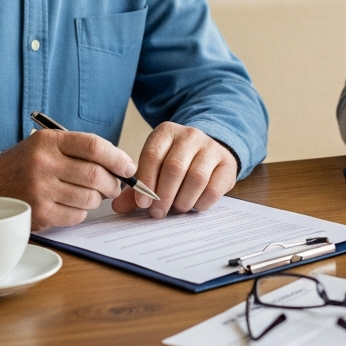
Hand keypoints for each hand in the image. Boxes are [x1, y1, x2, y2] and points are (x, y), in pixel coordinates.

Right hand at [0, 130, 134, 230]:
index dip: (118, 158)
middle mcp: (43, 164)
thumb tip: (122, 166)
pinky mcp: (39, 213)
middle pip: (96, 175)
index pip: (94, 146)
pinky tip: (73, 204)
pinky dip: (82, 212)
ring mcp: (40, 190)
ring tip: (92, 194)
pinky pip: (77, 215)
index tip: (128, 167)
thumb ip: (82, 150)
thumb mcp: (50, 144)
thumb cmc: (30, 163)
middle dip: (113, 183)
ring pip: (90, 198)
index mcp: (49, 142)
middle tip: (114, 186)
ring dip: (98, 199)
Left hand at [111, 122, 237, 216]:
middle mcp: (189, 135)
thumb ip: (137, 188)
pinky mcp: (227, 163)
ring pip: (196, 178)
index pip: (153, 155)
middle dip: (164, 195)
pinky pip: (214, 188)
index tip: (142, 203)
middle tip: (158, 213)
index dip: (146, 181)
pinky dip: (201, 203)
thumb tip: (118, 207)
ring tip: (176, 209)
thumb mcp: (155, 168)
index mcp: (166, 132)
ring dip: (183, 200)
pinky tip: (194, 206)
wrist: (209, 153)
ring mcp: (211, 147)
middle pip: (174, 168)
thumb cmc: (176, 163)